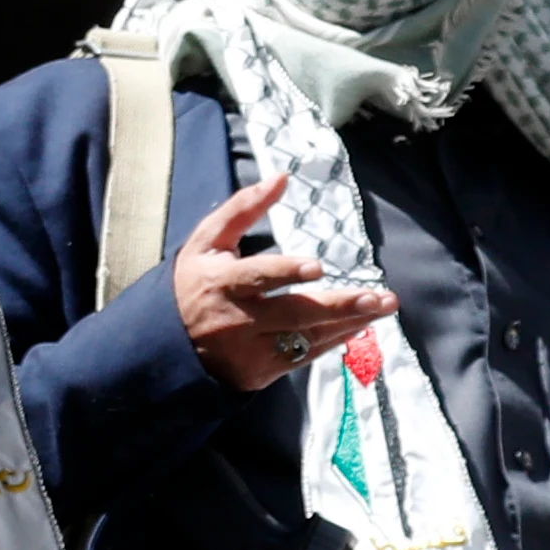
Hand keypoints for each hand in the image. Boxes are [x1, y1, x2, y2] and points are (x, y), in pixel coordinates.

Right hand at [170, 173, 396, 391]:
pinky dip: (333, 342)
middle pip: (294, 313)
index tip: (317, 268)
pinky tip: (357, 327)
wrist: (168, 343)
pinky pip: (304, 357)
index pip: (258, 277)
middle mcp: (238, 319)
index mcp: (223, 282)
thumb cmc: (193, 282)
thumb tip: (281, 178)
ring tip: (381, 309)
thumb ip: (243, 208)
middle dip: (339, 305)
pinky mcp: (260, 372)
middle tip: (376, 298)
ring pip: (306, 337)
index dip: (287, 273)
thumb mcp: (207, 241)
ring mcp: (250, 349)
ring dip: (348, 323)